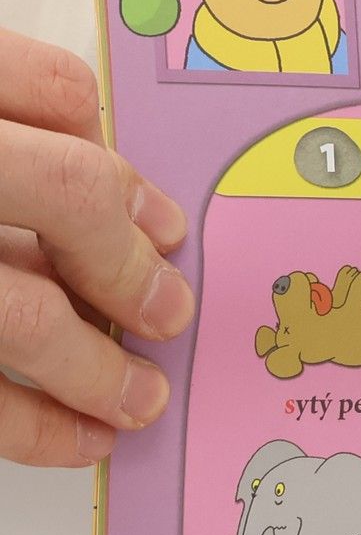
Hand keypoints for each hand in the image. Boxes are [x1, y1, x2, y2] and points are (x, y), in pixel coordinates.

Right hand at [0, 31, 193, 466]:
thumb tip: (112, 172)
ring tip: (142, 402)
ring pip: (19, 312)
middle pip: (63, 192)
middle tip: (170, 315)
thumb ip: (11, 106)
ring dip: (93, 366)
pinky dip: (28, 427)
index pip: (52, 94)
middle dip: (130, 260)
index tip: (162, 225)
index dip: (119, 167)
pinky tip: (81, 440)